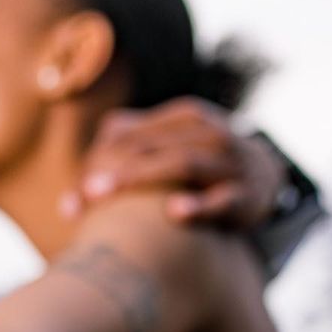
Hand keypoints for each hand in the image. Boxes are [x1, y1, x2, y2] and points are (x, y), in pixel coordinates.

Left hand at [69, 98, 284, 227]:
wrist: (264, 178)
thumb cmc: (196, 170)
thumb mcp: (163, 155)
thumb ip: (117, 170)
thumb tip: (67, 206)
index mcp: (184, 118)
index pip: (130, 134)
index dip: (97, 161)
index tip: (74, 196)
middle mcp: (208, 133)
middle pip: (150, 147)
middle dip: (112, 170)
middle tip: (84, 194)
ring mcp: (230, 162)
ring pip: (183, 163)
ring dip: (142, 178)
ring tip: (104, 196)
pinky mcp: (247, 195)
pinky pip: (223, 199)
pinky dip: (199, 205)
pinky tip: (173, 213)